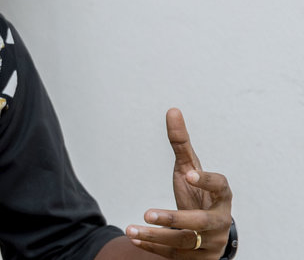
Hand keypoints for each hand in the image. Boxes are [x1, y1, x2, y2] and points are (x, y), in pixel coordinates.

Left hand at [125, 108, 232, 258]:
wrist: (209, 235)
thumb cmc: (199, 195)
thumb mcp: (190, 170)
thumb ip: (181, 144)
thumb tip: (172, 110)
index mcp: (221, 198)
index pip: (221, 188)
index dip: (208, 181)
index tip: (189, 173)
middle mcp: (218, 222)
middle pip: (200, 224)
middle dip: (174, 218)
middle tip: (148, 212)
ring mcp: (207, 243)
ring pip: (183, 243)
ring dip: (156, 237)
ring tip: (132, 228)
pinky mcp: (194, 258)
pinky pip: (172, 256)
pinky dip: (152, 248)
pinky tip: (134, 237)